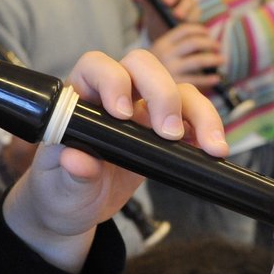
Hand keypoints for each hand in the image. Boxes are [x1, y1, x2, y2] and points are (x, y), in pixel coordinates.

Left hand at [0, 49, 226, 272]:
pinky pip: (192, 117)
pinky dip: (207, 130)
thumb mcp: (60, 187)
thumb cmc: (60, 188)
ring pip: (177, 90)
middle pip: (144, 67)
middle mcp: (115, 95)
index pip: (97, 66)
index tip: (122, 114)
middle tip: (168, 133)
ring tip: (211, 146)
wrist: (76, 207)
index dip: (112, 80)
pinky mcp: (164, 131)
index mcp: (81, 98)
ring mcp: (143, 110)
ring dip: (197, 113)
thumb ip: (69, 174)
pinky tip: (214, 150)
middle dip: (162, 94)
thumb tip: (77, 161)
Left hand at [147, 0, 201, 25]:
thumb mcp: (149, 10)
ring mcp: (188, 1)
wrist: (165, 35)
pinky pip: (195, 13)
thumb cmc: (156, 18)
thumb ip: (144, 0)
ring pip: (189, 0)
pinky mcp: (195, 13)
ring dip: (183, 7)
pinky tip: (185, 22)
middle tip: (166, 2)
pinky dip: (190, 17)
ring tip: (176, 15)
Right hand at [149, 23, 221, 89]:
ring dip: (213, 59)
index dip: (199, 30)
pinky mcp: (175, 85)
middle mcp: (165, 55)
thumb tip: (201, 39)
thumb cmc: (152, 73)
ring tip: (221, 60)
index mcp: (162, 44)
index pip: (184, 30)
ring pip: (198, 60)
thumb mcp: (157, 55)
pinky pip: (198, 80)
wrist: (137, 91)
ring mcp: (170, 70)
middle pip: (194, 43)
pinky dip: (210, 79)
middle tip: (218, 47)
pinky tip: (217, 79)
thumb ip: (174, 47)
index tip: (207, 33)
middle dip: (209, 43)